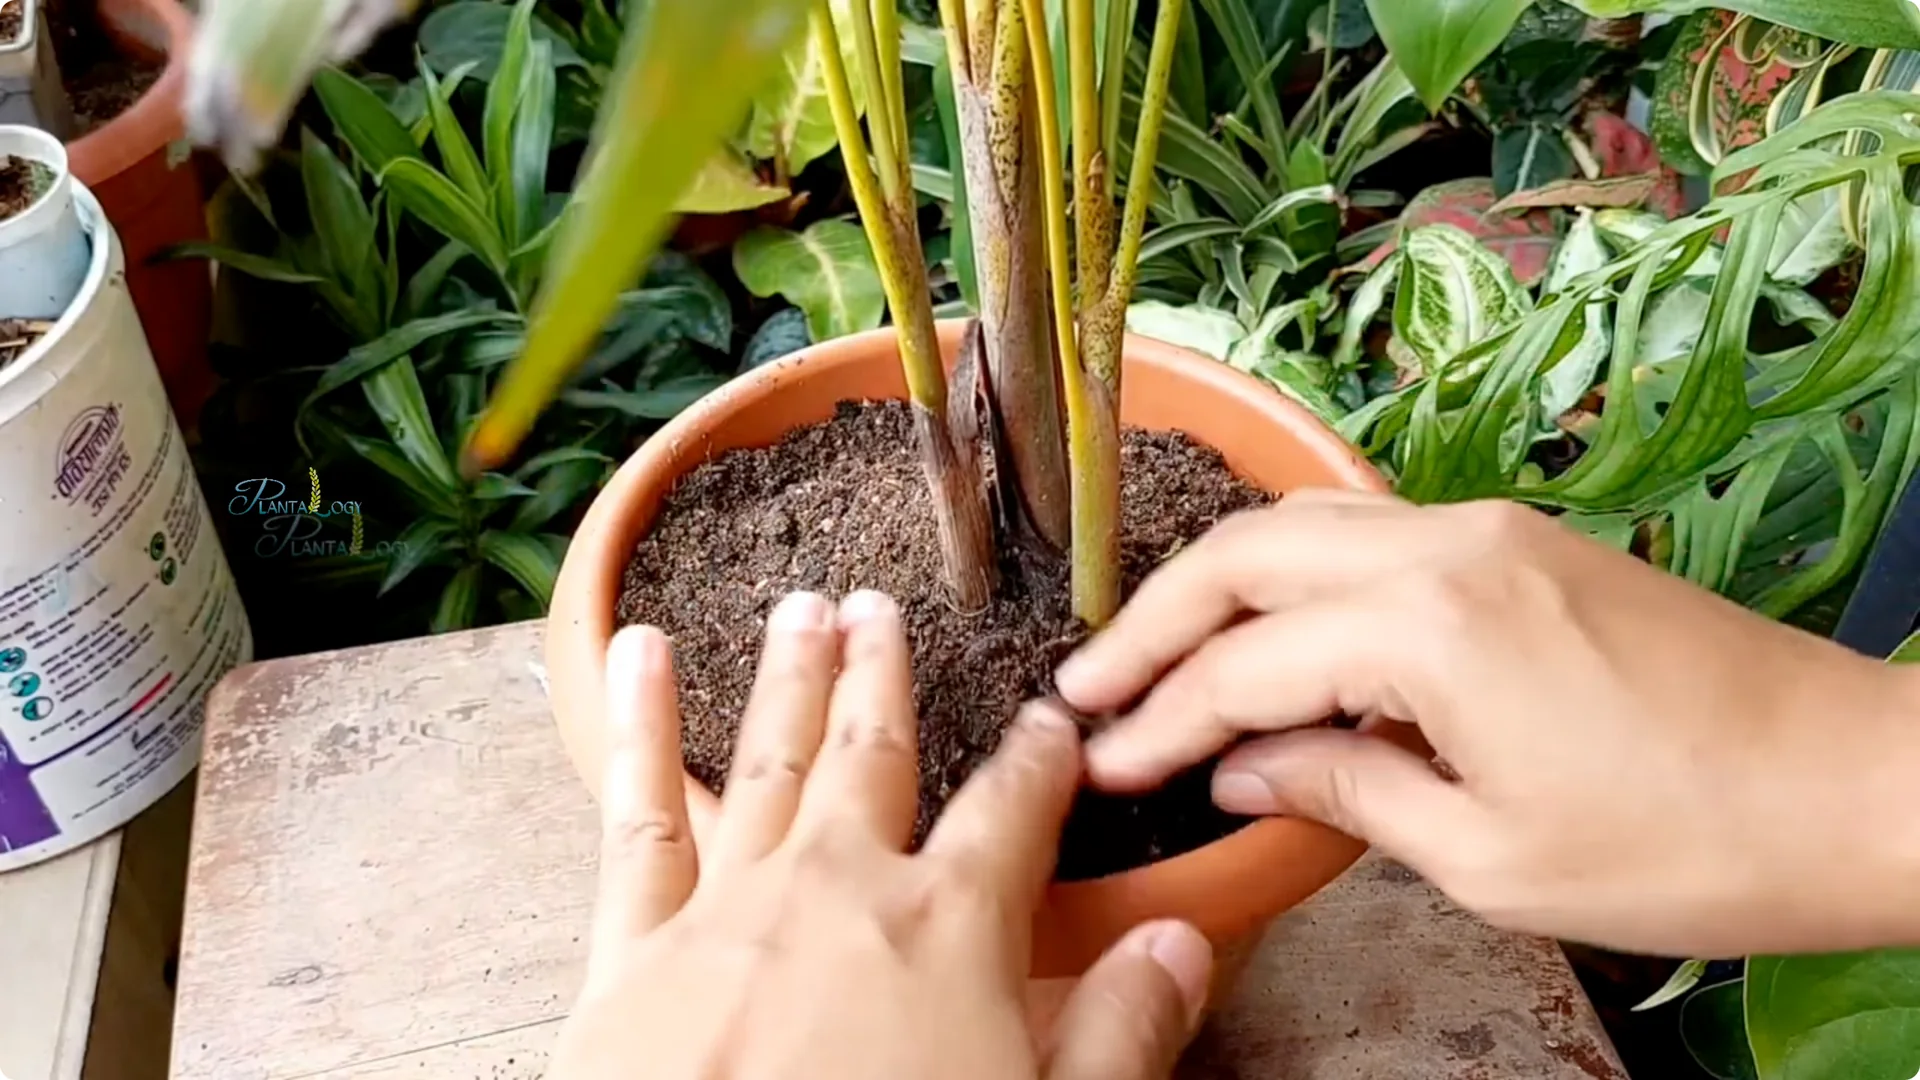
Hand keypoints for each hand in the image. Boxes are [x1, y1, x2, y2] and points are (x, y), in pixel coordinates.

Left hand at [551, 590, 1214, 1079]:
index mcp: (949, 929)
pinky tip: (633, 654)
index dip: (1038, 761)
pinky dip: (636, 726)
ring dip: (789, 678)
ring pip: (770, 761)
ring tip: (798, 608)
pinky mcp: (632, 952)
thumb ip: (1119, 1031)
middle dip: (882, 677)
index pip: (1012, 813)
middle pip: (874, 756)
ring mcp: (731, 910)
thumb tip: (1180, 941)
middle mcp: (840, 890)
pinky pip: (639, 818)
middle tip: (879, 608)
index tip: (1049, 721)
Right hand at [1054, 492, 1919, 957]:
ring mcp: (1490, 529)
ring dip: (1219, 585)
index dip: (1159, 720)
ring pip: (1305, 523)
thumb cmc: (1687, 843)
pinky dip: (1297, 577)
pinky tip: (1275, 633)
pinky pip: (1370, 533)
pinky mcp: (1525, 541)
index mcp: (1429, 625)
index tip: (1098, 761)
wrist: (1857, 784)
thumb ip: (1345, 794)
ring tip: (1158, 655)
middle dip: (1153, 624)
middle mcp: (1446, 544)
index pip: (1244, 665)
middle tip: (1089, 690)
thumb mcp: (1491, 858)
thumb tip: (1243, 769)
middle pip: (1248, 555)